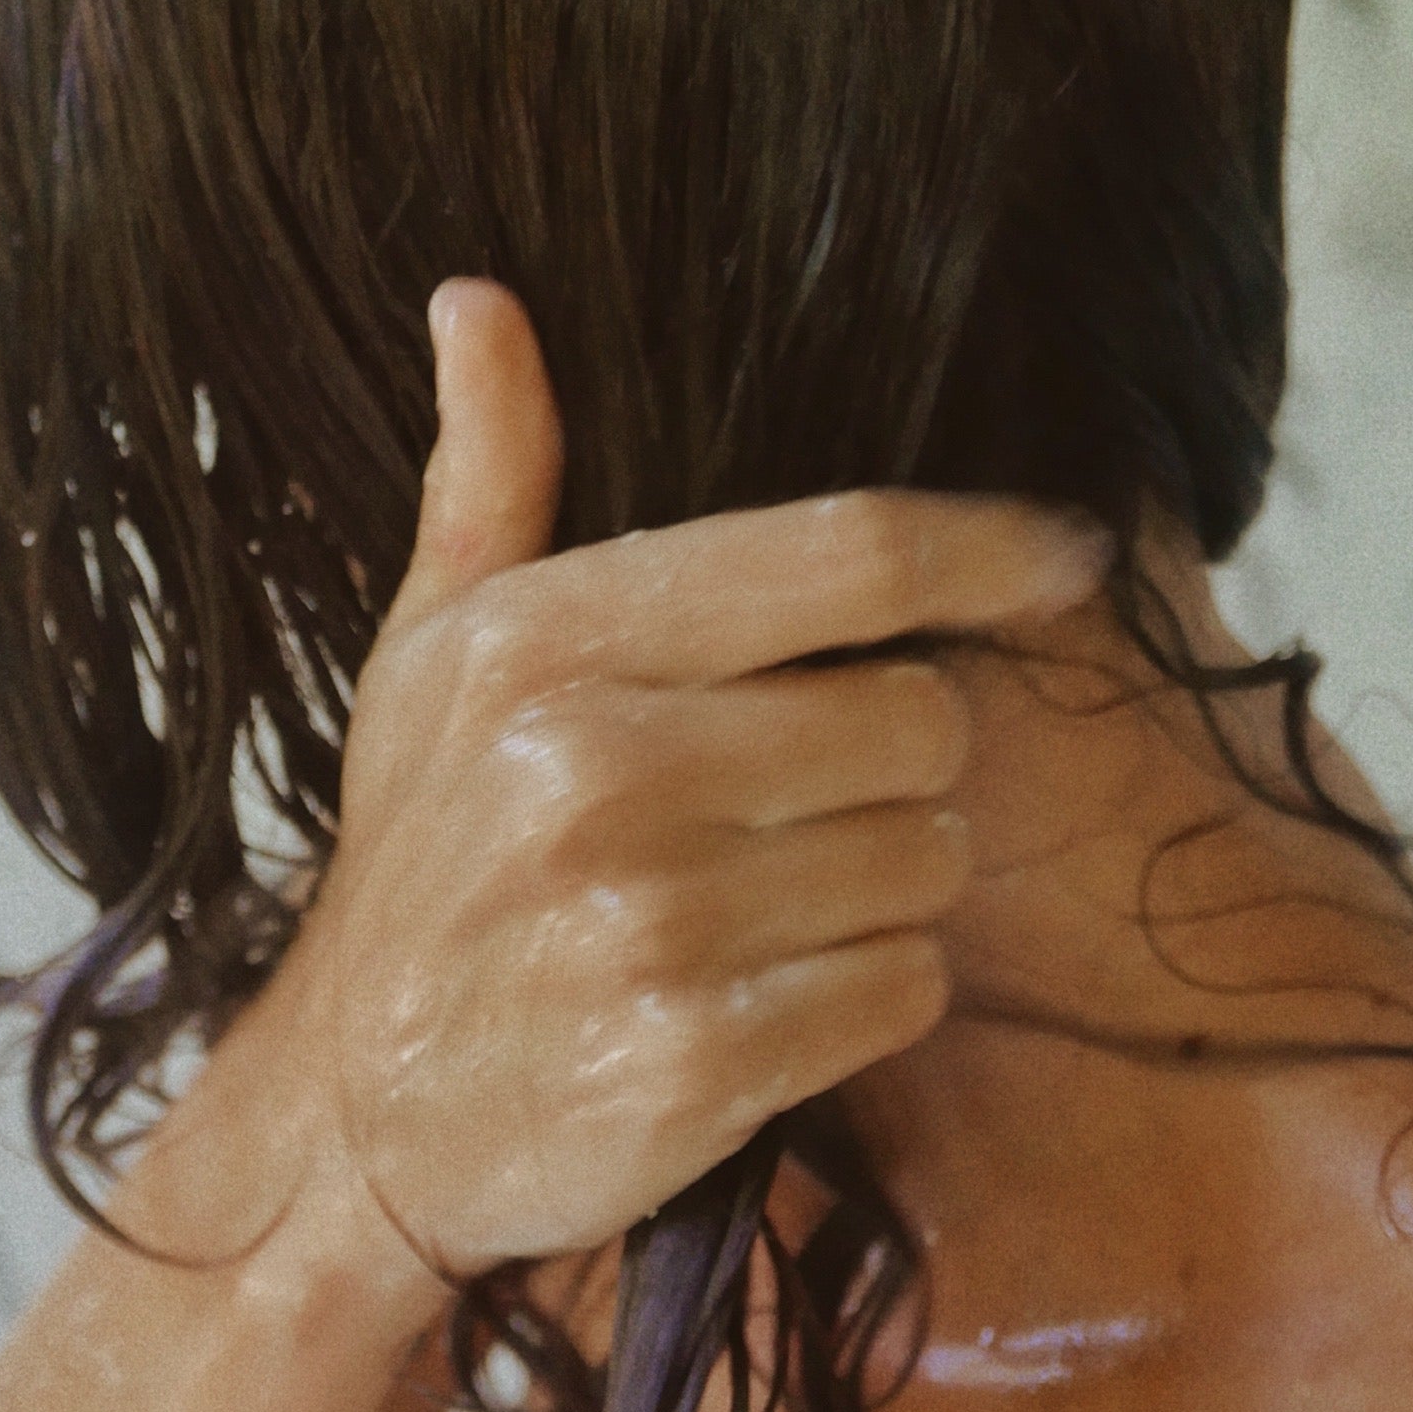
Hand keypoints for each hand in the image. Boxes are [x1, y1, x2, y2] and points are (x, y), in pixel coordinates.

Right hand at [285, 277, 1109, 1281]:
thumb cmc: (427, 859)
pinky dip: (870, 994)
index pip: (843, 552)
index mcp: (552, 640)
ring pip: (928, 862)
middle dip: (900, 762)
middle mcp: (597, 767)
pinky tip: (779, 991)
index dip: (984, 546)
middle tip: (812, 797)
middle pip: (921, 720)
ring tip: (776, 899)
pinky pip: (902, 988)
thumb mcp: (431, 653)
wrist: (350, 1112)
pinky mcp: (697, 1062)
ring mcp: (649, 920)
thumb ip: (490, 476)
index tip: (1062, 553)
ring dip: (886, 886)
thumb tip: (480, 299)